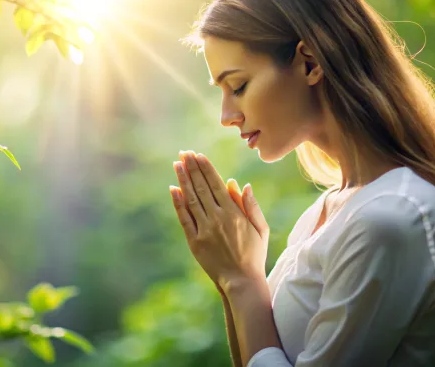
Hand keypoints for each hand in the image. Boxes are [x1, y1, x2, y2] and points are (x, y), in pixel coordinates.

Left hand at [169, 151, 268, 291]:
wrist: (241, 281)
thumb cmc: (254, 254)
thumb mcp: (261, 228)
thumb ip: (251, 205)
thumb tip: (240, 184)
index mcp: (234, 213)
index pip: (216, 184)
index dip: (206, 168)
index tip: (198, 155)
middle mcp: (218, 218)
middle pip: (201, 187)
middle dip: (192, 168)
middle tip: (184, 153)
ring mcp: (204, 229)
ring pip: (191, 199)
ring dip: (183, 180)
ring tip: (177, 164)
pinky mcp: (194, 241)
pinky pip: (184, 218)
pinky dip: (178, 203)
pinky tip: (173, 189)